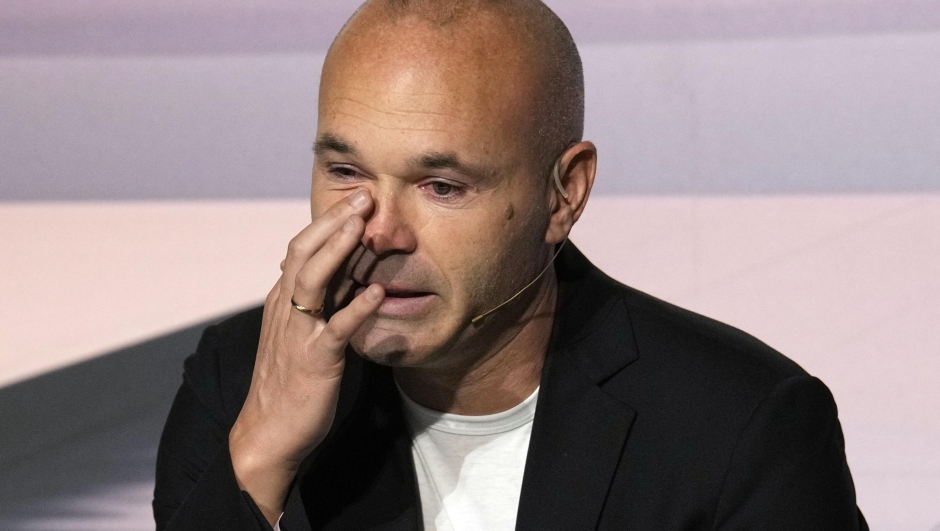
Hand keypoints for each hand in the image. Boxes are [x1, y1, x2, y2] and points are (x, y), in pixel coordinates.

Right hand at [228, 189, 382, 523]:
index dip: (326, 222)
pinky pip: (336, 329)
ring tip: (362, 226)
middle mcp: (287, 309)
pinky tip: (378, 293)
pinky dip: (356, 308)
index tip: (354, 200)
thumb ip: (320, 302)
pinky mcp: (315, 359)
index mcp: (283, 300)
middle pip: (304, 253)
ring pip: (312, 280)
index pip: (300, 249)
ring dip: (337, 250)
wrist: (269, 431)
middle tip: (364, 196)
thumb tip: (347, 273)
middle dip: (333, 222)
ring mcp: (299, 333)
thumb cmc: (289, 381)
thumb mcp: (301, 332)